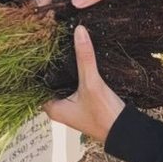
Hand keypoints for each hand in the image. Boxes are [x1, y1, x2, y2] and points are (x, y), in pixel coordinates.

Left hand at [43, 26, 125, 142]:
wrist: (126, 130)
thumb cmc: (104, 115)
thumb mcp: (92, 84)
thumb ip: (84, 58)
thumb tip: (78, 31)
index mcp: (53, 108)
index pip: (37, 82)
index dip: (36, 64)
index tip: (37, 44)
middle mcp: (59, 106)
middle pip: (50, 79)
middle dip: (51, 61)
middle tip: (48, 38)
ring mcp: (71, 103)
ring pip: (62, 79)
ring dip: (63, 65)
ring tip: (60, 41)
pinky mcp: (82, 99)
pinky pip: (73, 80)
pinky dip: (74, 69)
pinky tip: (75, 55)